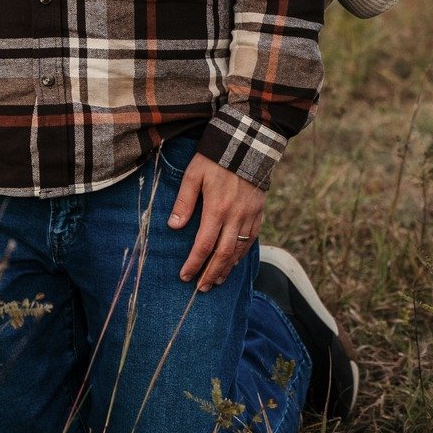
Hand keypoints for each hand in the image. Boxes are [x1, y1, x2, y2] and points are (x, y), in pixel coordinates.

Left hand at [167, 153, 265, 290]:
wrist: (248, 145)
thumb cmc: (215, 159)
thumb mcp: (194, 175)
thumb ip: (184, 201)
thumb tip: (173, 226)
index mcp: (217, 208)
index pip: (204, 245)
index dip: (194, 263)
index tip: (185, 276)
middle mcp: (236, 216)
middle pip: (224, 254)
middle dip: (211, 273)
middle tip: (200, 288)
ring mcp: (250, 215)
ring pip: (239, 250)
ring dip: (227, 268)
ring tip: (215, 280)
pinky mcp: (259, 212)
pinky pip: (252, 240)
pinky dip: (241, 255)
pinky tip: (233, 262)